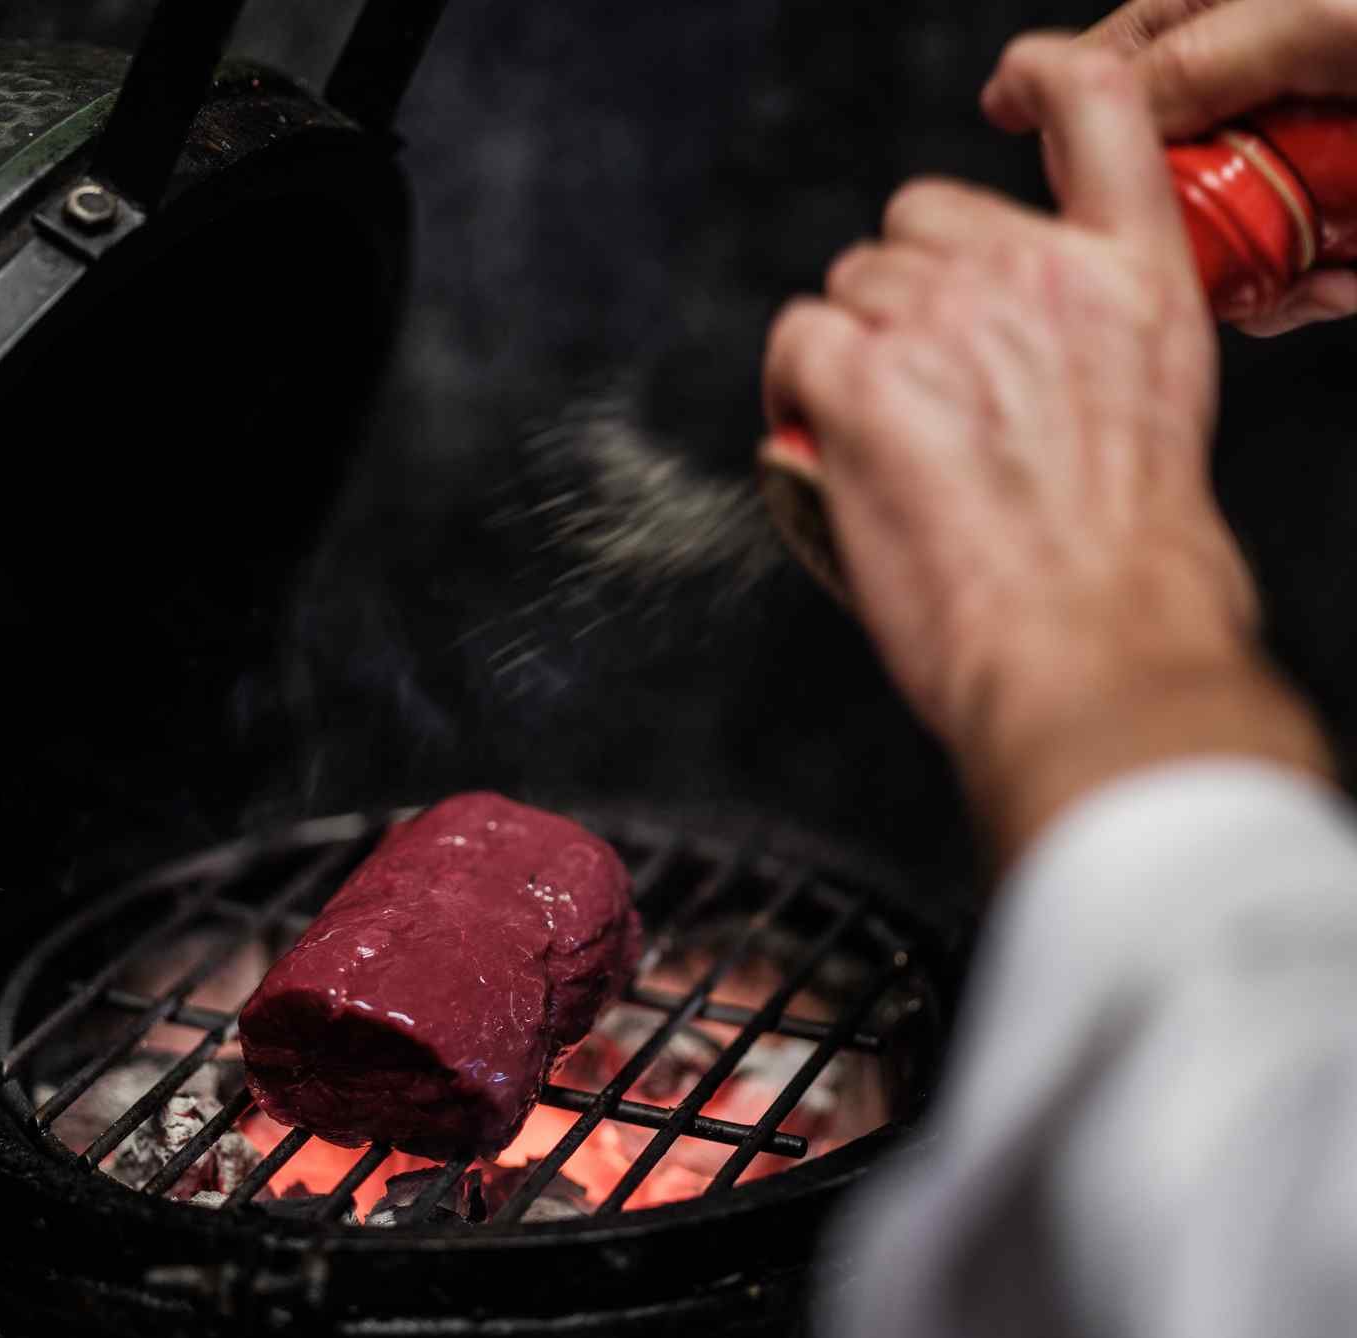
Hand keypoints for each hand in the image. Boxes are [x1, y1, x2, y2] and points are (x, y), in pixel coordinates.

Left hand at [764, 37, 1330, 859]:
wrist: (1094, 651)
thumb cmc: (1122, 578)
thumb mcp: (1153, 423)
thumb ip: (1085, 352)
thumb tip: (1006, 361)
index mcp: (1136, 281)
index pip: (1097, 112)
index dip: (1045, 80)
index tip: (1013, 87)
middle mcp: (1040, 275)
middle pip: (921, 220)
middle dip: (904, 292)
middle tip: (916, 389)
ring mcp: (947, 320)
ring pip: (850, 282)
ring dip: (848, 344)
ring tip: (877, 436)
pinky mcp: (863, 380)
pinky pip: (795, 340)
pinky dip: (791, 384)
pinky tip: (818, 437)